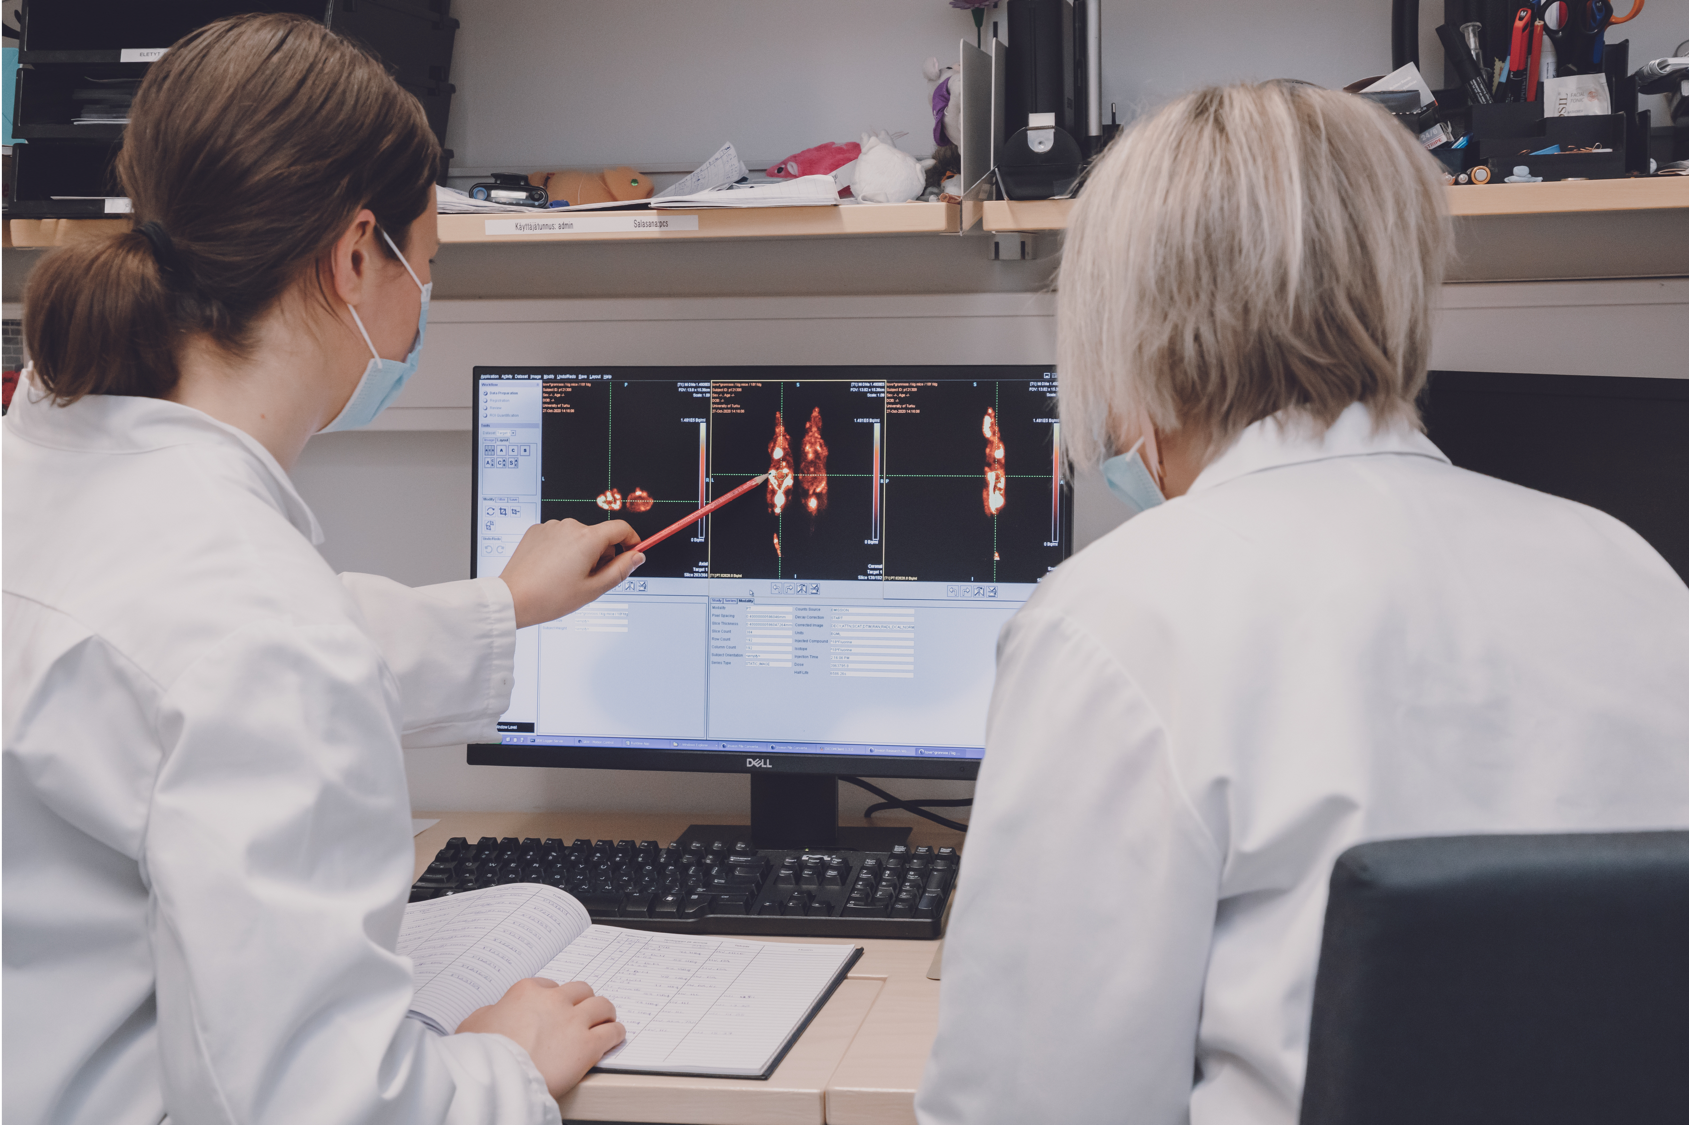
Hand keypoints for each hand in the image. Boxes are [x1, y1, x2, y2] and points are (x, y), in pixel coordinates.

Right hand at [457, 978, 624, 1097]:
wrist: (497, 1077)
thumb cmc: (482, 1054)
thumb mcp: (473, 1024)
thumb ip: (490, 1013)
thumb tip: (494, 1014)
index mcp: (527, 992)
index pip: (549, 986)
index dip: (554, 998)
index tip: (556, 1007)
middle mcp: (554, 1001)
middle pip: (580, 991)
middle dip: (582, 1001)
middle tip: (584, 1011)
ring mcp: (574, 1022)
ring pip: (602, 1006)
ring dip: (604, 1013)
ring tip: (606, 1020)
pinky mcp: (588, 1045)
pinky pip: (612, 1032)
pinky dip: (615, 1033)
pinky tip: (614, 1037)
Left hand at [499, 519, 642, 628]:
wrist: (513, 598)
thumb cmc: (549, 597)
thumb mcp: (593, 589)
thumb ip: (620, 570)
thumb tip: (637, 557)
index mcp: (587, 539)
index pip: (621, 528)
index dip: (631, 541)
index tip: (632, 553)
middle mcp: (570, 526)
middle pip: (599, 535)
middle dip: (601, 554)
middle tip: (588, 579)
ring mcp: (551, 527)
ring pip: (579, 537)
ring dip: (580, 552)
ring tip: (565, 577)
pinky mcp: (537, 531)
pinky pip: (560, 536)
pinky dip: (562, 550)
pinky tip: (552, 569)